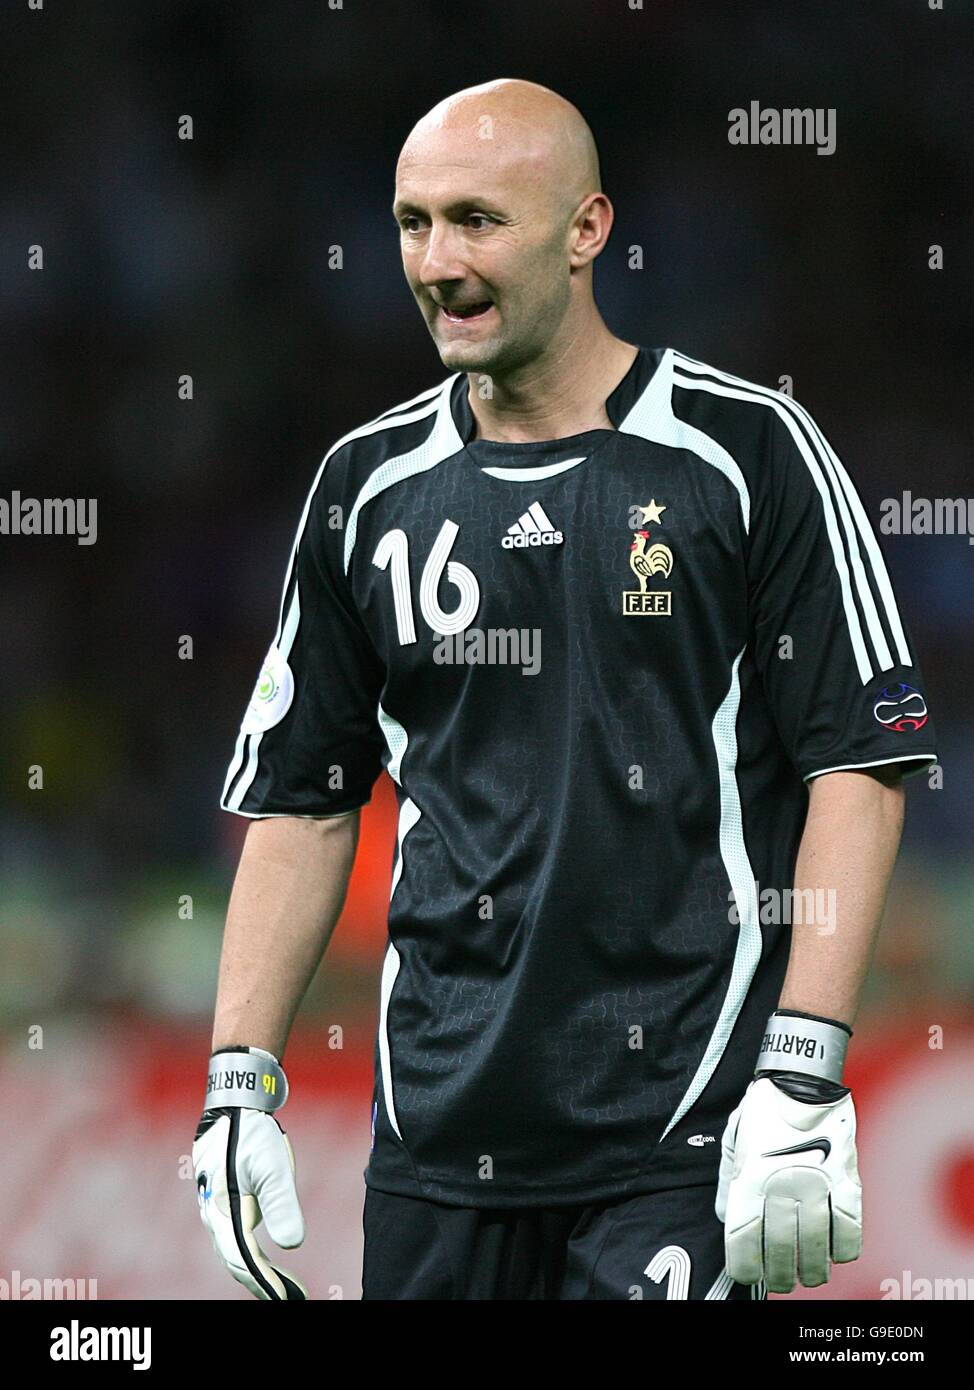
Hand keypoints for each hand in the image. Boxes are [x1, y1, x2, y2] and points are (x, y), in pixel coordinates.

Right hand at [194, 1107, 307, 1299]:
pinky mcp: (225, 1203)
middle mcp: (215, 1215)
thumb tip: (291, 1244)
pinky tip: (268, 1262)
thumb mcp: (273, 1166)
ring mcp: (217, 1209)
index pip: (243, 1258)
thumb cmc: (252, 1134)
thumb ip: (281, 1204)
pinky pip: (236, 1239)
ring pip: (235, 1252)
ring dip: (258, 1273)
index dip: (264, 1282)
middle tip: (291, 1298)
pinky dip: (252, 1256)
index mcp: (223, 1210)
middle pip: (237, 1261)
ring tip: (284, 1288)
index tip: (285, 1298)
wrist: (234, 1107)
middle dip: (263, 1284)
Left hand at [715, 1075, 861, 1292]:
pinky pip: (849, 1229)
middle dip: (778, 1274)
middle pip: (779, 1250)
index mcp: (751, 1177)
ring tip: (808, 1275)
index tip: (747, 1274)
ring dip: (812, 1269)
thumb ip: (730, 1182)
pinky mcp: (846, 1181)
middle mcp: (782, 1186)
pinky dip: (844, 1249)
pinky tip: (836, 1252)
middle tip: (780, 1280)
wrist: (803, 1080)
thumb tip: (726, 1217)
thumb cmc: (765, 1109)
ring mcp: (817, 1185)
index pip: (743, 1238)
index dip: (744, 1265)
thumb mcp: (734, 1141)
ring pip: (815, 1247)